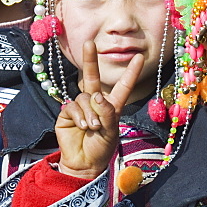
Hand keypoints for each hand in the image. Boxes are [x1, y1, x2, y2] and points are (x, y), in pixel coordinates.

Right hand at [56, 41, 143, 179]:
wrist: (83, 163)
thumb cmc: (101, 149)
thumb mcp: (111, 132)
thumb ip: (107, 113)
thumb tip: (96, 95)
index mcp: (112, 106)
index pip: (122, 86)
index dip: (130, 73)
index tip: (139, 57)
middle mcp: (95, 103)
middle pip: (92, 78)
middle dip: (90, 60)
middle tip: (89, 42)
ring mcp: (80, 107)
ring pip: (85, 98)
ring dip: (90, 113)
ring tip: (93, 127)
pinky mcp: (67, 113)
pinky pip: (73, 106)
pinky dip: (79, 116)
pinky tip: (82, 127)